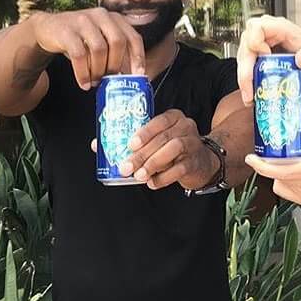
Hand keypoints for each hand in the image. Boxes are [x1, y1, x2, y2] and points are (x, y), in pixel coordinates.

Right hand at [32, 8, 145, 89]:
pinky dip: (83, 73)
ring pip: (99, 49)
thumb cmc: (79, 38)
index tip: (139, 74)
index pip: (133, 37)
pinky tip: (84, 83)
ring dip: (98, 70)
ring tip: (95, 82)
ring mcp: (83, 21)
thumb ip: (115, 53)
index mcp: (114, 18)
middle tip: (110, 79)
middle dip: (116, 65)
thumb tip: (130, 76)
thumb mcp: (100, 40)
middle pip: (118, 42)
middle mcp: (101, 16)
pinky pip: (79, 55)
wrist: (47, 28)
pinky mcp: (66, 30)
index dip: (138, 57)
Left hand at [90, 110, 218, 190]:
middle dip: (142, 154)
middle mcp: (185, 127)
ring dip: (153, 163)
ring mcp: (193, 143)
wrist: (201, 161)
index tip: (130, 144)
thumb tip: (98, 144)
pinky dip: (163, 177)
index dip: (145, 132)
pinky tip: (152, 182)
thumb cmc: (171, 148)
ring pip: (173, 150)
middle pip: (163, 138)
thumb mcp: (156, 140)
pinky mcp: (195, 162)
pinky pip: (179, 169)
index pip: (160, 120)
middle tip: (126, 167)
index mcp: (173, 117)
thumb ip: (132, 141)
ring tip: (139, 175)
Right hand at [237, 15, 300, 105]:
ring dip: (245, 82)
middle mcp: (259, 34)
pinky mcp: (251, 57)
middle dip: (245, 73)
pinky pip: (244, 70)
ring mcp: (253, 46)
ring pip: (242, 62)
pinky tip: (251, 97)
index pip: (256, 28)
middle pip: (245, 49)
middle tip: (250, 91)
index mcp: (273, 26)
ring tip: (251, 98)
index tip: (265, 56)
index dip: (257, 43)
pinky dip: (247, 84)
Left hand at [244, 115, 300, 205]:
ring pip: (283, 189)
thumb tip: (300, 110)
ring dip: (281, 178)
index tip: (251, 158)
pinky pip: (293, 195)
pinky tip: (297, 174)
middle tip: (272, 157)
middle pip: (277, 180)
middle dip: (271, 168)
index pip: (278, 172)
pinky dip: (290, 185)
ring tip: (288, 165)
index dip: (260, 166)